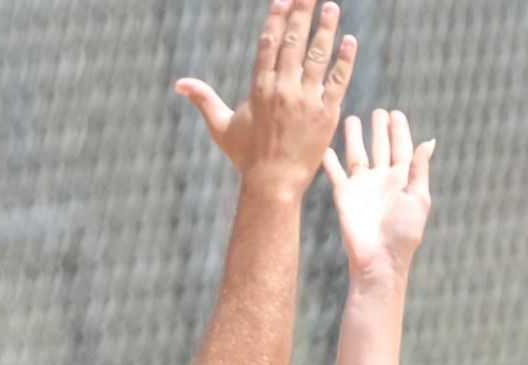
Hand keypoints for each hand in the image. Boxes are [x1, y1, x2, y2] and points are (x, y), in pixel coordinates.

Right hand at [175, 0, 354, 197]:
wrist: (274, 184)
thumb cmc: (247, 158)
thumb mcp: (221, 127)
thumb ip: (204, 100)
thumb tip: (178, 83)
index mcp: (259, 87)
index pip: (269, 43)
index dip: (277, 18)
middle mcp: (282, 89)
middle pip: (294, 42)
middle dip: (302, 14)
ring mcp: (306, 101)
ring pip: (317, 57)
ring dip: (325, 30)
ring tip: (332, 7)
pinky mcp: (325, 115)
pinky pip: (337, 82)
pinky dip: (344, 61)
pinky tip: (349, 41)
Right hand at [325, 108, 435, 277]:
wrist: (378, 258)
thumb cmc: (403, 233)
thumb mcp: (418, 198)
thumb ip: (419, 169)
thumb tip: (429, 142)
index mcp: (402, 181)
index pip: (402, 149)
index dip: (399, 131)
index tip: (396, 113)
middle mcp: (381, 180)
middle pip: (380, 147)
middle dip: (379, 130)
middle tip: (378, 111)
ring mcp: (362, 187)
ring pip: (357, 154)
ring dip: (354, 137)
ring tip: (351, 118)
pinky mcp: (344, 194)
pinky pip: (335, 172)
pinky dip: (329, 160)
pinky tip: (325, 145)